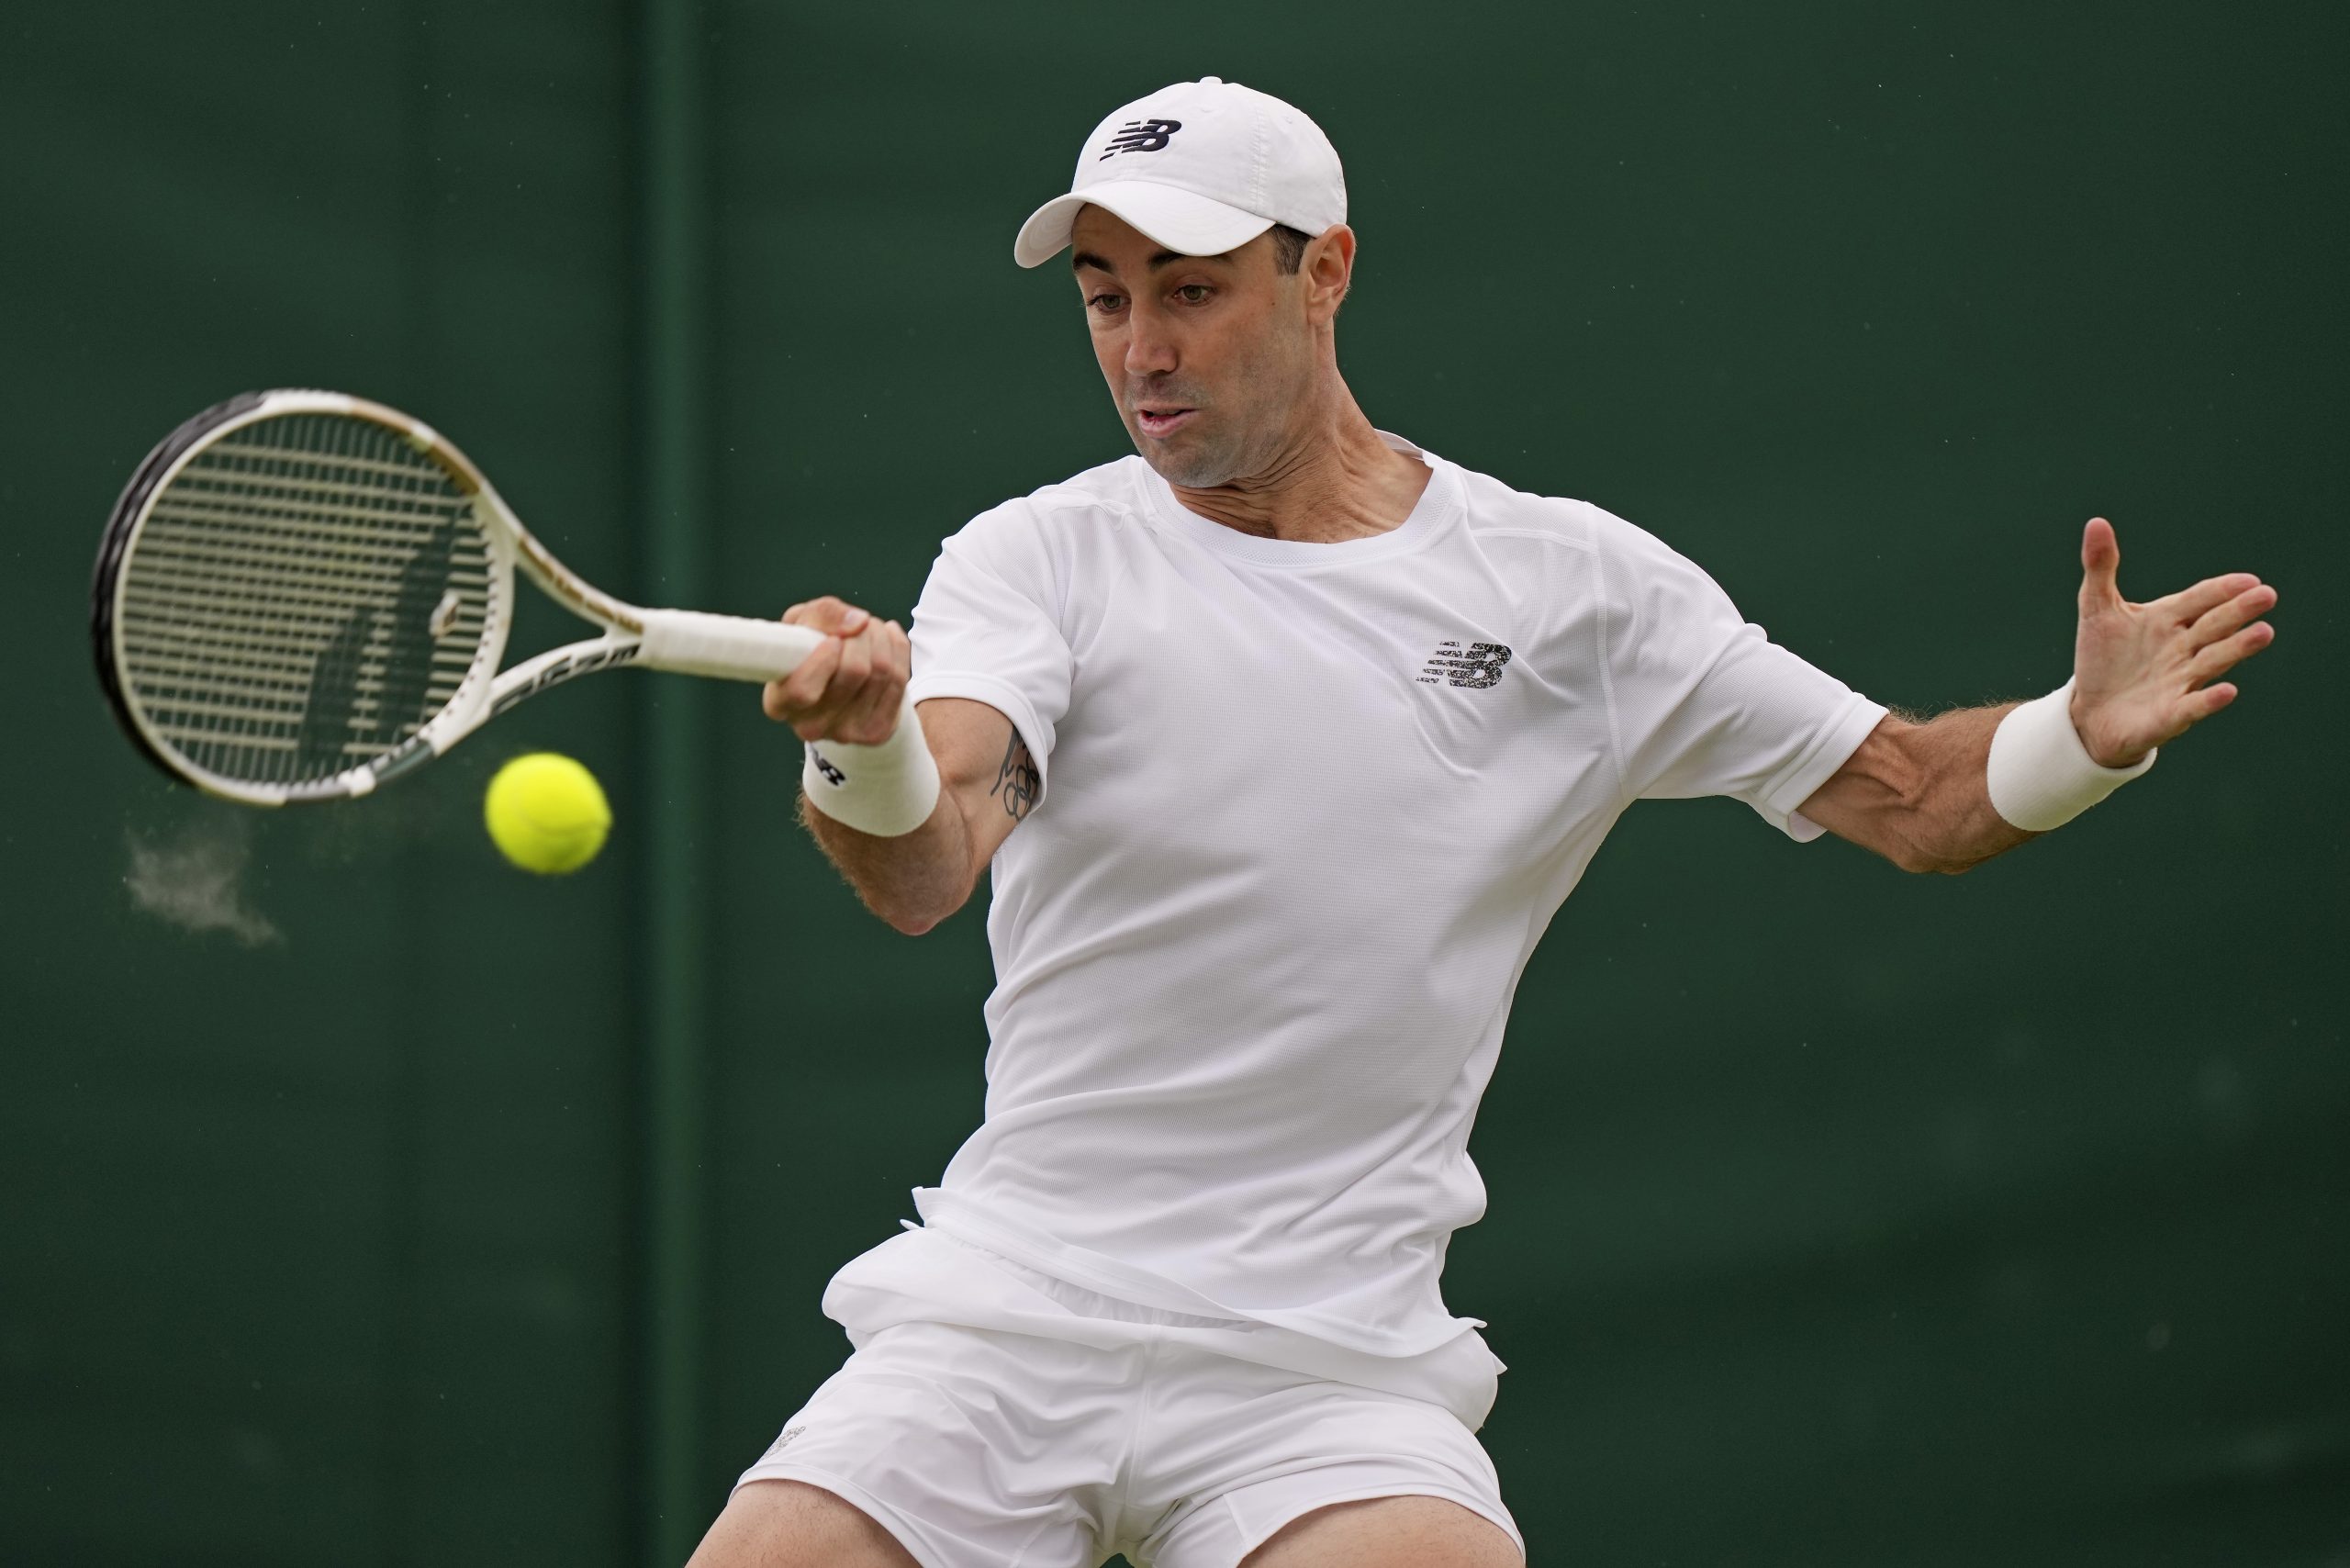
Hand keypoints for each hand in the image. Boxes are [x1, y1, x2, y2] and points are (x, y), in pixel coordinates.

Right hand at [760, 596, 910, 745]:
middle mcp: (810, 725)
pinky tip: (886, 641)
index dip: (823, 659)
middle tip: (856, 626)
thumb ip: (822, 614)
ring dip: (879, 637)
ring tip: (869, 630)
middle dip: (860, 634)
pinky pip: (899, 679)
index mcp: (780, 702)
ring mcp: (845, 733)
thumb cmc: (811, 650)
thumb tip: (857, 622)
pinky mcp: (875, 731)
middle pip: (854, 671)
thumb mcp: (802, 623)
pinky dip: (897, 649)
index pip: (802, 690)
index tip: (833, 639)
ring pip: (881, 671)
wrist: (838, 683)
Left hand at [2070, 517, 2275, 767]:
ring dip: (2237, 647)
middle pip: (2214, 625)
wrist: (2089, 712)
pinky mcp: (2171, 714)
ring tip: (2263, 632)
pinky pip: (2193, 705)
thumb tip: (2096, 522)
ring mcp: (2181, 681)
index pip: (2200, 599)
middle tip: (2266, 596)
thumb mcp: (2096, 609)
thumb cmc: (2102, 659)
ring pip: (2213, 660)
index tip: (2248, 580)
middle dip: (2239, 611)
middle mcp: (2183, 648)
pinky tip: (2227, 691)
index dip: (2222, 590)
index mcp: (2168, 619)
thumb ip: (2100, 568)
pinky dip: (2209, 699)